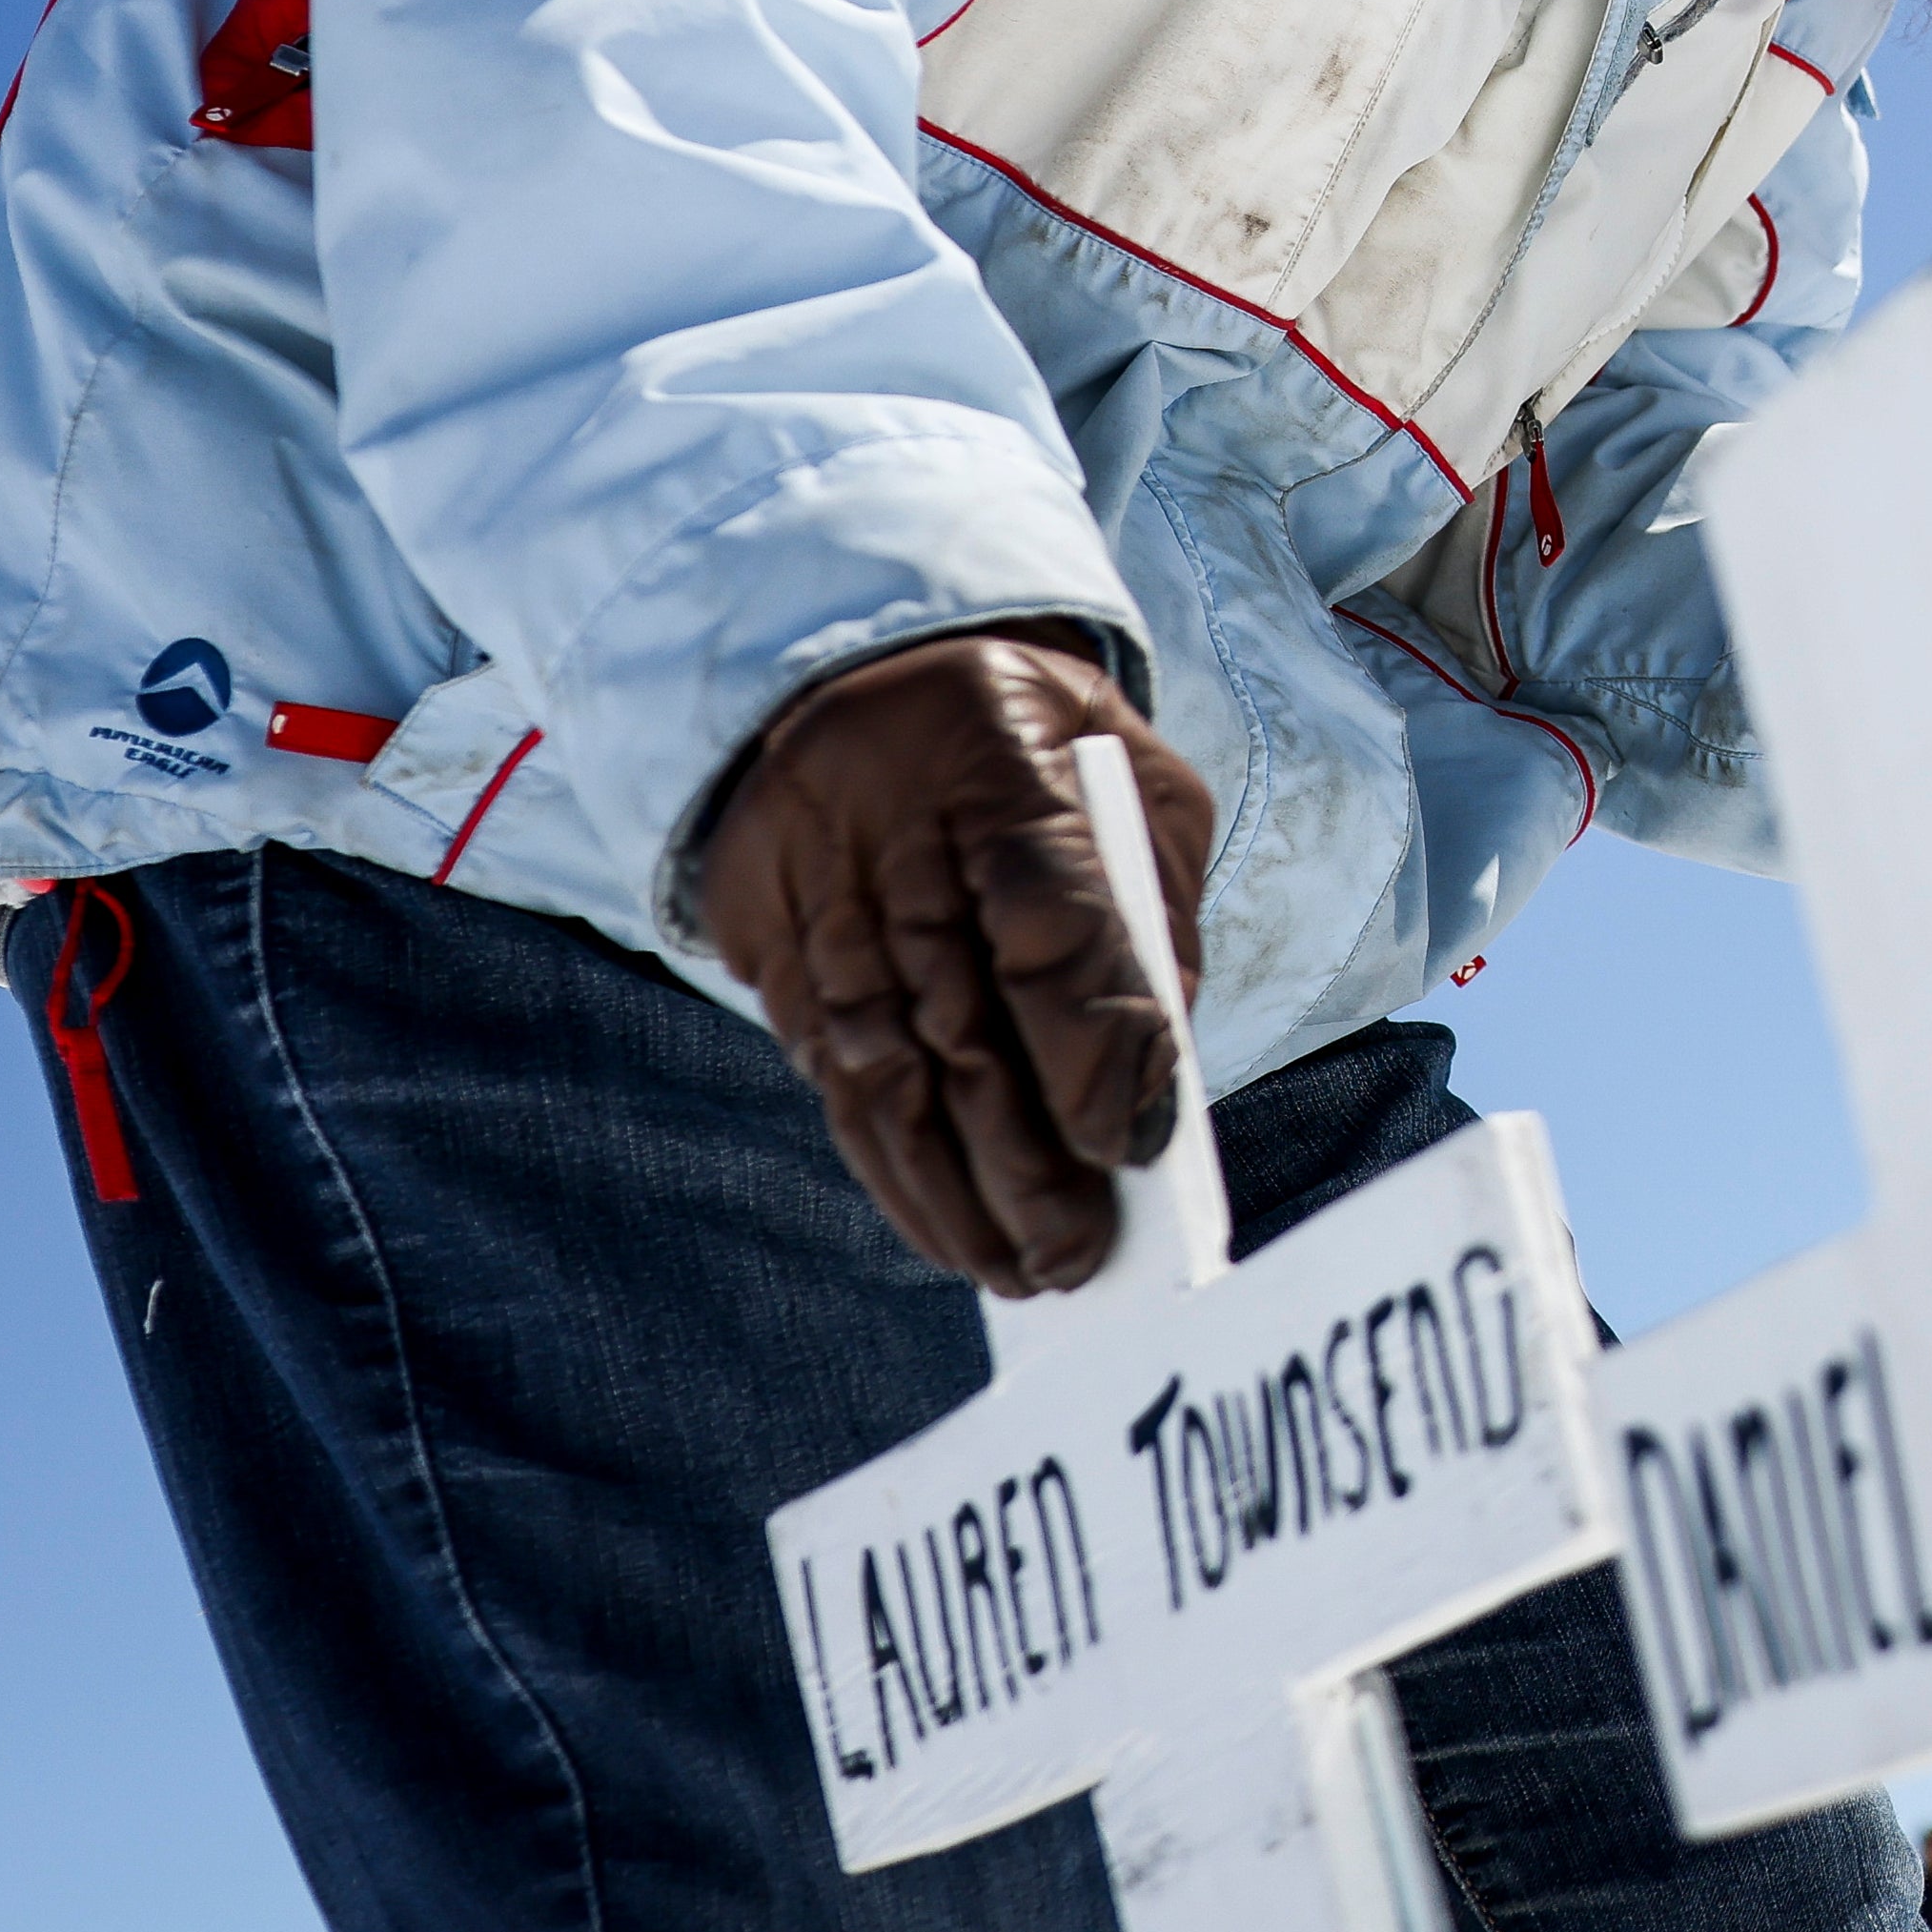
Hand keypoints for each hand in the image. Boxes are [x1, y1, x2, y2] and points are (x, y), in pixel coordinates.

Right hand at [696, 632, 1219, 1296]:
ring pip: (881, 1067)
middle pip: (960, 1021)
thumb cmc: (1047, 742)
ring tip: (1016, 1270)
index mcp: (1010, 764)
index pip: (1050, 921)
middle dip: (1025, 1159)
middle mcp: (898, 834)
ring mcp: (820, 892)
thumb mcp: (1135, 784)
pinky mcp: (769, 942)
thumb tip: (1161, 1077)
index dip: (1089, 1045)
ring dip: (949, 1190)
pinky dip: (888, 1164)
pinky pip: (827, 1074)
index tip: (1131, 1146)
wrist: (870, 662)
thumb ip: (1151, 921)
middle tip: (1081, 1255)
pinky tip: (941, 1226)